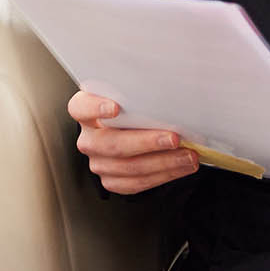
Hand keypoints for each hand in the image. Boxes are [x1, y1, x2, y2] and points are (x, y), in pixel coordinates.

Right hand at [68, 91, 197, 194]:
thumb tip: (169, 87)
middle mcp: (89, 138)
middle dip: (147, 142)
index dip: (96, 108)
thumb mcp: (130, 93)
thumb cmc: (133, 107)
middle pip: (112, 144)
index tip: (115, 107)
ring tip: (188, 155)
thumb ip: (139, 90)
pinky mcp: (111, 180)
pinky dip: (163, 176)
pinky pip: (137, 183)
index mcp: (85, 110)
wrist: (131, 128)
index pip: (81, 108)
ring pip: (129, 167)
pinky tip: (180, 167)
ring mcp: (98, 162)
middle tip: (174, 138)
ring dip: (164, 162)